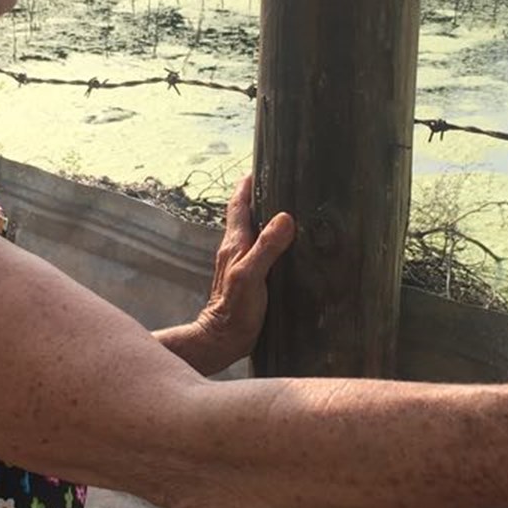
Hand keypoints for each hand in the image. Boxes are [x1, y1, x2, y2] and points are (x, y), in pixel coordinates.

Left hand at [176, 175, 293, 375]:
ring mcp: (238, 264)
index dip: (247, 185)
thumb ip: (267, 247)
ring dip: (262, 218)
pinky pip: (257, 250)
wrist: (222, 340)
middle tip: (276, 181)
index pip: (238, 205)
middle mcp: (233, 249)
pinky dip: (267, 240)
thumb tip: (285, 217)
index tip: (259, 167)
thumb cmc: (235, 310)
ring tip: (282, 207)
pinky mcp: (246, 279)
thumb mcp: (252, 275)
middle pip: (244, 215)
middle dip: (257, 196)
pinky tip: (281, 245)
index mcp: (234, 243)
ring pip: (250, 232)